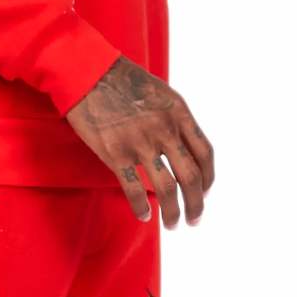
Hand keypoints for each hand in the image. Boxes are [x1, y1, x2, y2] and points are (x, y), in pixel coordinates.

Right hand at [65, 54, 214, 227]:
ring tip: (172, 224)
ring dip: (174, 212)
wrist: (88, 72)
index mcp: (179, 113)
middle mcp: (165, 129)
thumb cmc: (123, 80)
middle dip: (197, 204)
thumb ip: (175, 119)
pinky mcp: (115, 153)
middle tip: (194, 219)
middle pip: (192, 177)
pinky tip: (145, 215)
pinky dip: (142, 207)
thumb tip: (183, 148)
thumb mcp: (161, 93)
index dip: (209, 178)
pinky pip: (134, 189)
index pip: (205, 154)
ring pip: (167, 188)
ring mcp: (140, 142)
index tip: (204, 192)